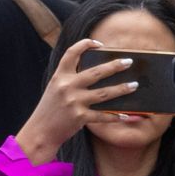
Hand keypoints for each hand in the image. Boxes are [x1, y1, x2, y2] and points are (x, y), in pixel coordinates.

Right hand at [14, 39, 140, 163]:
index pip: (71, 53)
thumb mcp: (56, 88)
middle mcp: (67, 86)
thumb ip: (70, 78)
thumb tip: (99, 72)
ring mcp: (74, 102)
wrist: (40, 131)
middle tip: (129, 61)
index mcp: (59, 76)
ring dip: (122, 88)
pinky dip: (116, 116)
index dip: (85, 45)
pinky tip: (126, 115)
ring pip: (105, 93)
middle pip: (96, 72)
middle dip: (115, 66)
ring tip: (134, 85)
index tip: (99, 43)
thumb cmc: (51, 108)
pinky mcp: (80, 117)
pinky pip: (103, 116)